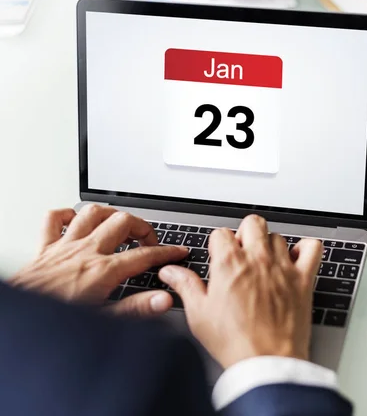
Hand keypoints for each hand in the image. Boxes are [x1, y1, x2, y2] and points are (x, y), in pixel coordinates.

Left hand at [10, 205, 188, 316]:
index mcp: (103, 271)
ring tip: (120, 224)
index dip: (167, 252)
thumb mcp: (104, 320)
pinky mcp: (44, 248)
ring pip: (92, 213)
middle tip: (149, 240)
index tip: (177, 251)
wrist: (21, 317)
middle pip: (122, 223)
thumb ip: (137, 309)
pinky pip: (54, 219)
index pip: (144, 255)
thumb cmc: (56, 320)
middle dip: (142, 227)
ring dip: (110, 214)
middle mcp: (85, 252)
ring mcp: (64, 246)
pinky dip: (67, 215)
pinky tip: (77, 221)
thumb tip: (163, 300)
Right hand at [159, 215, 322, 368]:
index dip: (218, 244)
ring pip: (278, 236)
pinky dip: (306, 248)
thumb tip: (171, 272)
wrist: (266, 362)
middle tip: (242, 254)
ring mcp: (282, 267)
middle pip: (252, 223)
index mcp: (229, 264)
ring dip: (270, 245)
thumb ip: (186, 286)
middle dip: (245, 233)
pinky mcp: (303, 279)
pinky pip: (312, 248)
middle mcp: (257, 260)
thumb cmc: (234, 342)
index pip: (221, 233)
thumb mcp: (199, 314)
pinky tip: (296, 258)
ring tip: (265, 263)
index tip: (220, 257)